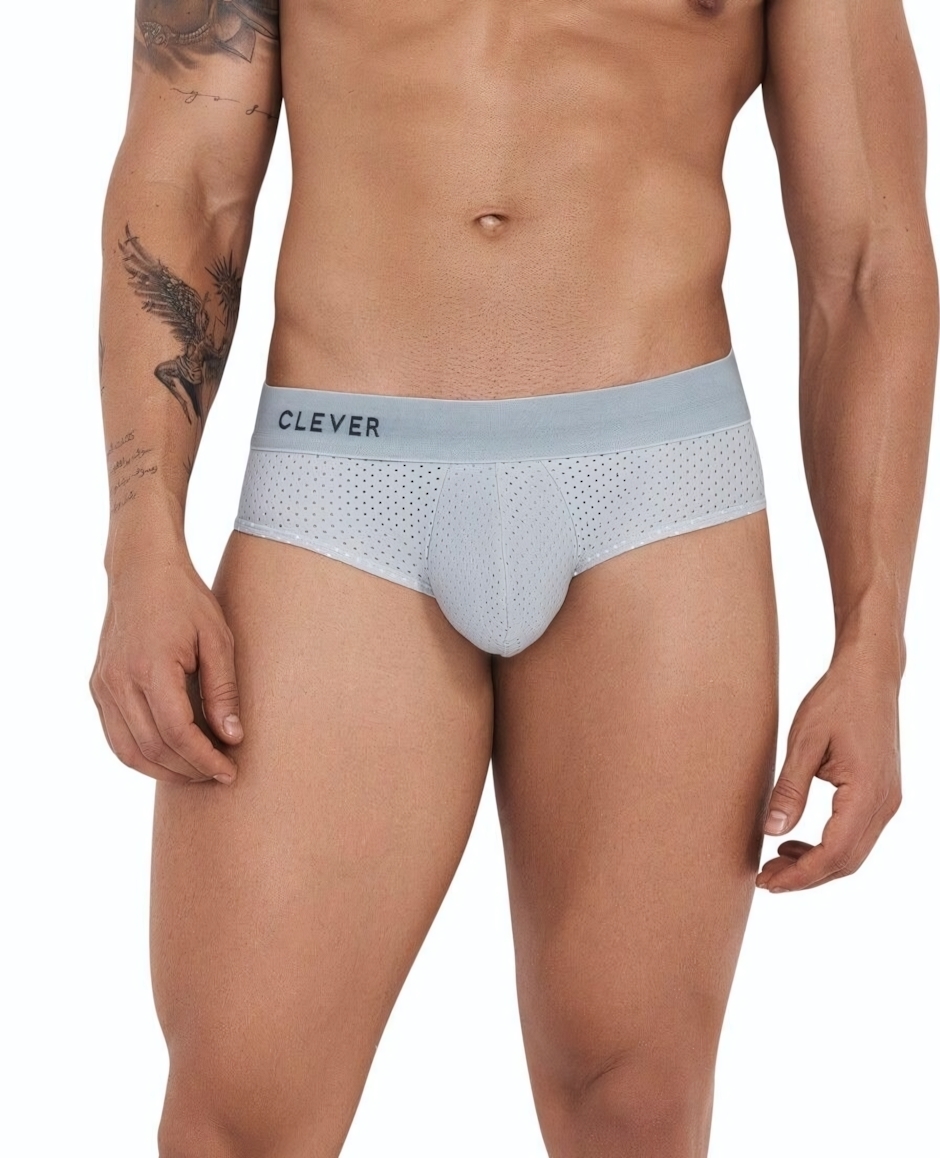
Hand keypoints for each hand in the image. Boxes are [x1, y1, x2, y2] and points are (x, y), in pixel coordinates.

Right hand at [89, 549, 243, 785]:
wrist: (142, 569)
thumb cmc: (185, 599)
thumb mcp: (217, 639)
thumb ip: (223, 690)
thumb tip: (232, 737)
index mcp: (151, 668)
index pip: (177, 734)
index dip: (205, 759)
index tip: (229, 771)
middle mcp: (119, 681)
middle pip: (152, 748)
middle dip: (188, 770)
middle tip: (218, 773)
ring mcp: (103, 684)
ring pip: (128, 751)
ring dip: (163, 770)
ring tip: (197, 770)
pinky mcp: (98, 685)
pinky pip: (116, 735)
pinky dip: (142, 753)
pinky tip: (171, 754)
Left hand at [756, 647, 901, 891]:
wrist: (870, 675)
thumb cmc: (836, 700)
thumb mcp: (804, 742)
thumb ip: (790, 789)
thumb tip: (771, 832)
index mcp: (867, 793)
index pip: (834, 854)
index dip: (799, 875)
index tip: (766, 881)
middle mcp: (884, 803)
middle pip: (846, 862)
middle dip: (805, 876)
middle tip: (764, 879)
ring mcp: (887, 800)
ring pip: (853, 852)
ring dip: (815, 864)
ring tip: (775, 861)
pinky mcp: (881, 794)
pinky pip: (856, 834)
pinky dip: (826, 845)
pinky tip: (795, 840)